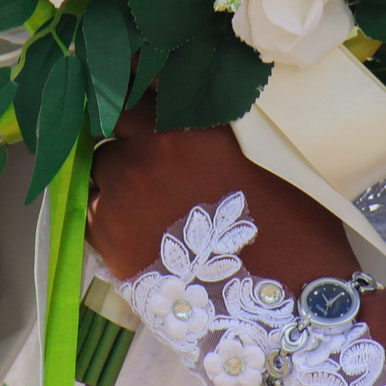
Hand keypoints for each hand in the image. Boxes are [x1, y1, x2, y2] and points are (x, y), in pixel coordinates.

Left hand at [88, 93, 354, 287]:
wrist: (287, 303)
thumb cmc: (293, 227)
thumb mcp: (262, 154)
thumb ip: (215, 125)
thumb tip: (191, 110)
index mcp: (191, 122)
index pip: (139, 81)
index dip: (135, 84)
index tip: (132, 86)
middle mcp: (150, 151)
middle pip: (114, 123)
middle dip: (127, 134)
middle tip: (147, 154)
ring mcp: (124, 194)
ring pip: (101, 168)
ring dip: (117, 175)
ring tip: (147, 201)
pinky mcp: (109, 238)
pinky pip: (92, 211)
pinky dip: (108, 213)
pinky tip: (137, 229)